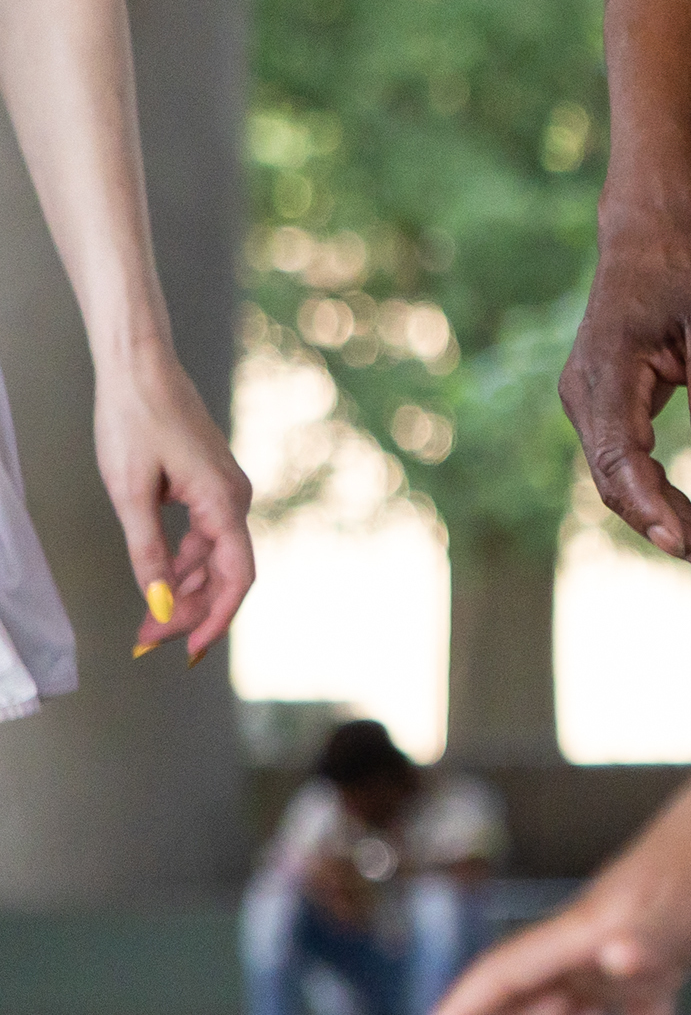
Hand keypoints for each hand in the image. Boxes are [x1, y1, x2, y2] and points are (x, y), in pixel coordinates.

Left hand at [88, 345, 250, 658]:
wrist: (140, 366)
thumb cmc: (133, 420)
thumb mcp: (130, 493)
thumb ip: (148, 553)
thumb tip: (160, 606)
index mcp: (224, 502)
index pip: (236, 577)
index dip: (215, 618)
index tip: (188, 648)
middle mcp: (235, 499)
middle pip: (225, 573)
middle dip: (190, 610)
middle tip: (148, 639)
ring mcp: (225, 491)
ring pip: (214, 557)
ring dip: (186, 590)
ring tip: (147, 619)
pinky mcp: (209, 483)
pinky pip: (206, 536)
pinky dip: (184, 562)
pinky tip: (159, 577)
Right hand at [565, 210, 690, 571]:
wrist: (649, 237)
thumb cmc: (689, 275)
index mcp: (605, 372)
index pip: (620, 457)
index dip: (649, 506)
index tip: (682, 544)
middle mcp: (585, 396)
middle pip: (619, 482)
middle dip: (672, 526)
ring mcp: (590, 405)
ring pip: (621, 481)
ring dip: (671, 518)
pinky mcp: (606, 410)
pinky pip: (628, 465)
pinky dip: (663, 495)